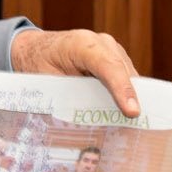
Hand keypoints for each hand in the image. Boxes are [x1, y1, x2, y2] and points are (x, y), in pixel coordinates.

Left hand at [11, 29, 139, 116]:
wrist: (36, 48)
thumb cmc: (39, 63)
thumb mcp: (47, 81)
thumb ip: (69, 96)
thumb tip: (87, 122)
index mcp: (81, 44)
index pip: (108, 66)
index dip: (122, 89)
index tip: (133, 112)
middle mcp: (101, 43)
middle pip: (123, 72)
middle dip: (131, 100)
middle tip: (134, 129)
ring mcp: (111, 49)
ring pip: (129, 76)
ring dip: (128, 99)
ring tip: (128, 126)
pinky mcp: (116, 59)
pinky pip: (125, 78)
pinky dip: (124, 95)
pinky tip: (121, 115)